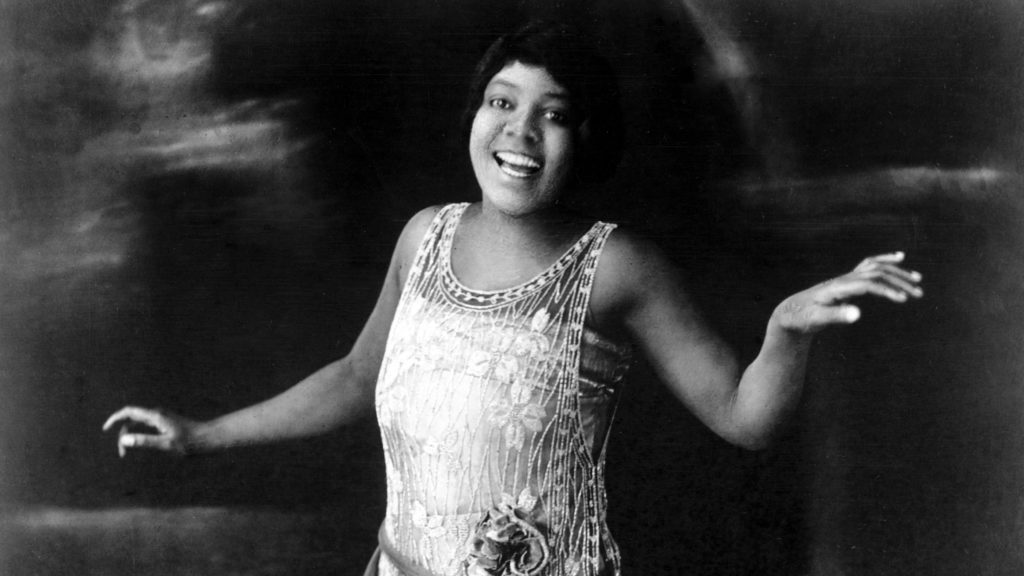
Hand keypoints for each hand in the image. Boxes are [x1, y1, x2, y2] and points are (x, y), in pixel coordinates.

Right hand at [102, 406, 197, 456]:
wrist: (207, 438)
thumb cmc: (189, 443)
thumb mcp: (166, 444)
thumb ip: (145, 441)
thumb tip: (124, 439)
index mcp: (156, 416)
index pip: (129, 411)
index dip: (115, 418)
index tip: (105, 429)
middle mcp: (157, 414)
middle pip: (131, 419)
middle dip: (122, 433)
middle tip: (122, 453)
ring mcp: (161, 418)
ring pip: (138, 423)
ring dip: (130, 435)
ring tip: (126, 452)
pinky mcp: (165, 423)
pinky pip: (145, 426)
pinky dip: (138, 434)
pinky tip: (139, 444)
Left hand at [774, 251, 922, 334]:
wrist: (791, 312)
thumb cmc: (802, 318)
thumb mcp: (816, 320)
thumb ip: (836, 316)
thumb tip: (858, 314)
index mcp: (837, 287)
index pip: (867, 284)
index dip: (886, 290)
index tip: (903, 299)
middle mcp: (843, 279)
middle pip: (876, 273)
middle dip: (899, 281)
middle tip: (919, 294)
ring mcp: (846, 278)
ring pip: (876, 268)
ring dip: (897, 273)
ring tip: (918, 280)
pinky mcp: (847, 281)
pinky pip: (869, 266)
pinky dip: (886, 260)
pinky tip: (900, 258)